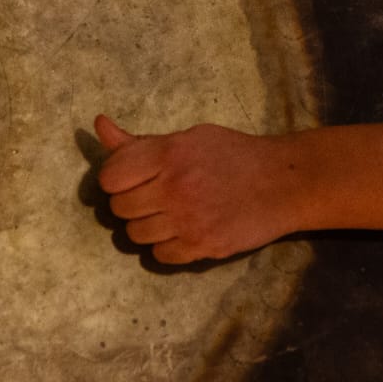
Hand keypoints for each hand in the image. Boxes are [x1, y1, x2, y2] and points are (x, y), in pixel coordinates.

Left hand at [93, 114, 299, 265]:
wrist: (283, 182)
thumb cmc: (233, 154)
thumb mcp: (189, 138)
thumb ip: (141, 141)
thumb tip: (99, 125)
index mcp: (169, 154)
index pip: (111, 176)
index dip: (115, 178)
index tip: (130, 179)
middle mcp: (175, 187)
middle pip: (120, 208)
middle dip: (130, 203)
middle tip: (151, 197)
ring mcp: (188, 220)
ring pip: (136, 235)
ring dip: (146, 226)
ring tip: (167, 214)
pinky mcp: (202, 246)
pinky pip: (160, 256)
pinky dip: (166, 246)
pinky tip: (182, 231)